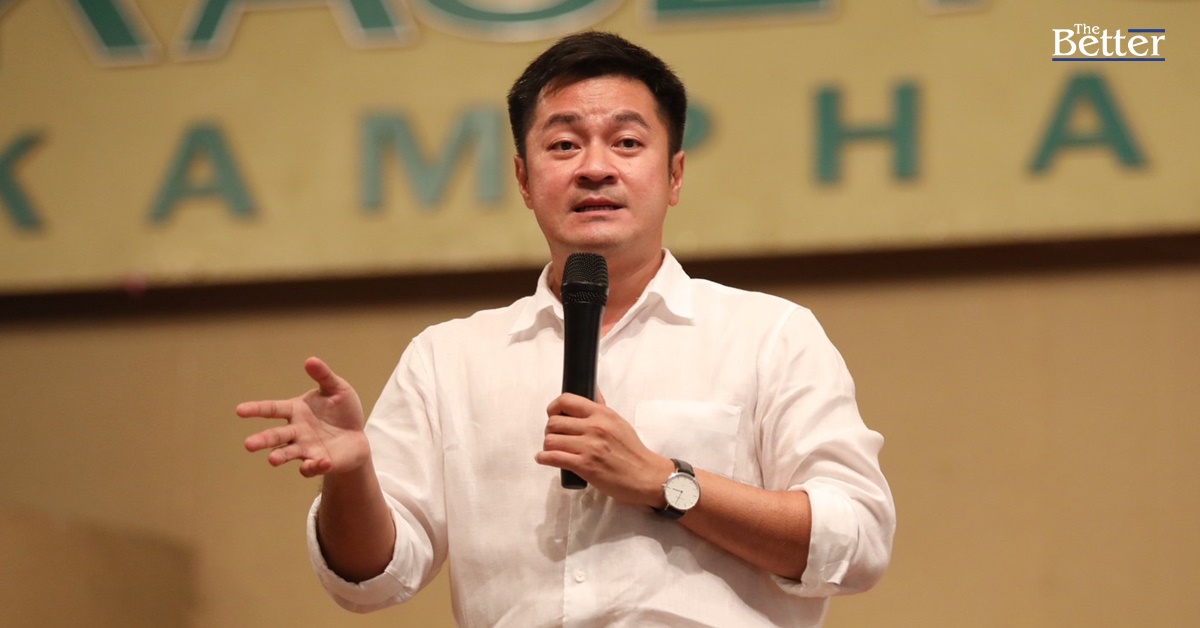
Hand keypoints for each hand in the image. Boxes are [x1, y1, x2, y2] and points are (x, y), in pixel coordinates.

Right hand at [237, 357, 369, 477]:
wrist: (358, 437)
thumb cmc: (343, 411)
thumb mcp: (337, 389)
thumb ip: (323, 376)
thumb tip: (310, 360)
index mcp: (296, 410)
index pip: (272, 409)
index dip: (256, 409)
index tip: (239, 410)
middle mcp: (295, 431)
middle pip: (275, 435)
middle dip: (262, 440)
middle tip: (248, 445)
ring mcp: (305, 448)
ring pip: (287, 453)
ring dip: (279, 456)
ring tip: (272, 460)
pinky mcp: (317, 463)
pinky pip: (310, 467)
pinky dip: (312, 466)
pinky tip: (321, 461)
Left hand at [536, 392, 672, 506]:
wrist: (645, 476)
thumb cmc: (632, 451)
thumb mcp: (619, 422)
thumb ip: (602, 407)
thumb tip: (593, 389)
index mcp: (602, 414)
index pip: (566, 400)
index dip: (554, 408)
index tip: (554, 415)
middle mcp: (594, 427)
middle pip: (554, 422)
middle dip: (550, 431)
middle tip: (556, 438)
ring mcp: (589, 446)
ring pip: (551, 440)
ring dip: (548, 446)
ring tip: (554, 450)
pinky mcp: (585, 466)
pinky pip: (553, 457)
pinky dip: (544, 459)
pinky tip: (545, 459)